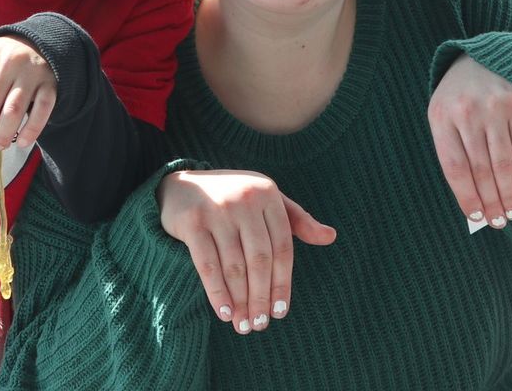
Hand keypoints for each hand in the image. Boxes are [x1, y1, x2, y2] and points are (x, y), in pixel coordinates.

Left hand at [0, 35, 56, 148]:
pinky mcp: (50, 84)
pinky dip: (31, 131)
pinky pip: (40, 112)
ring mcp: (32, 72)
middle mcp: (9, 61)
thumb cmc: (6, 63)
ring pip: (13, 111)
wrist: (42, 46)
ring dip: (4, 134)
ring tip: (0, 144)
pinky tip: (23, 142)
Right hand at [157, 170, 335, 335]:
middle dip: (261, 297)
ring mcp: (217, 209)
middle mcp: (245, 199)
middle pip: (259, 259)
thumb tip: (331, 237)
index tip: (280, 313)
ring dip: (240, 301)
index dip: (283, 283)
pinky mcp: (192, 221)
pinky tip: (224, 312)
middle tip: (260, 325)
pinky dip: (217, 292)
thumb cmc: (231, 198)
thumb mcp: (265, 201)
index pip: (282, 247)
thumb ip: (297, 220)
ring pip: (234, 265)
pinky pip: (208, 264)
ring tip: (243, 325)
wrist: (180, 186)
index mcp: (268, 194)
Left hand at [428, 53, 511, 228]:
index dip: (466, 196)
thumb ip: (454, 153)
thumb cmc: (459, 99)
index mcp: (441, 117)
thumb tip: (474, 200)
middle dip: (491, 201)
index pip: (454, 167)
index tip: (476, 217)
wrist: (483, 58)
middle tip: (499, 222)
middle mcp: (467, 112)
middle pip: (480, 169)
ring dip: (509, 194)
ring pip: (503, 162)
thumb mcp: (444, 118)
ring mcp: (494, 108)